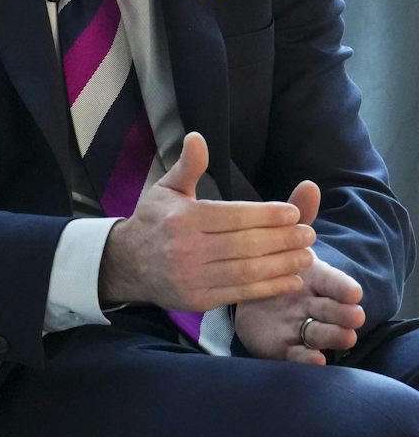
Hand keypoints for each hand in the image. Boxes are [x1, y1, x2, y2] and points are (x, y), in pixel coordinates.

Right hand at [99, 132, 314, 310]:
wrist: (127, 264)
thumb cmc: (154, 221)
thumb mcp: (166, 190)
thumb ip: (188, 167)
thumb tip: (198, 137)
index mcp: (182, 218)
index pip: (234, 215)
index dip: (268, 214)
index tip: (294, 213)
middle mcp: (186, 248)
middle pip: (246, 244)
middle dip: (283, 239)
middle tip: (310, 234)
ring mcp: (191, 276)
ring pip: (248, 270)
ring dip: (283, 264)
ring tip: (307, 256)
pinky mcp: (197, 300)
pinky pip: (241, 293)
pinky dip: (270, 287)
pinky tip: (291, 279)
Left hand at [234, 180, 367, 363]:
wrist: (250, 292)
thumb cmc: (274, 262)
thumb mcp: (284, 239)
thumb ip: (297, 216)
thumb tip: (309, 184)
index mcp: (316, 279)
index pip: (335, 282)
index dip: (344, 287)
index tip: (354, 291)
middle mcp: (314, 305)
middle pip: (334, 310)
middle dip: (346, 314)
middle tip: (355, 316)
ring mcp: (301, 327)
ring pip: (322, 333)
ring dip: (335, 337)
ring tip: (345, 339)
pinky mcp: (284, 347)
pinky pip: (297, 354)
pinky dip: (307, 359)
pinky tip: (314, 360)